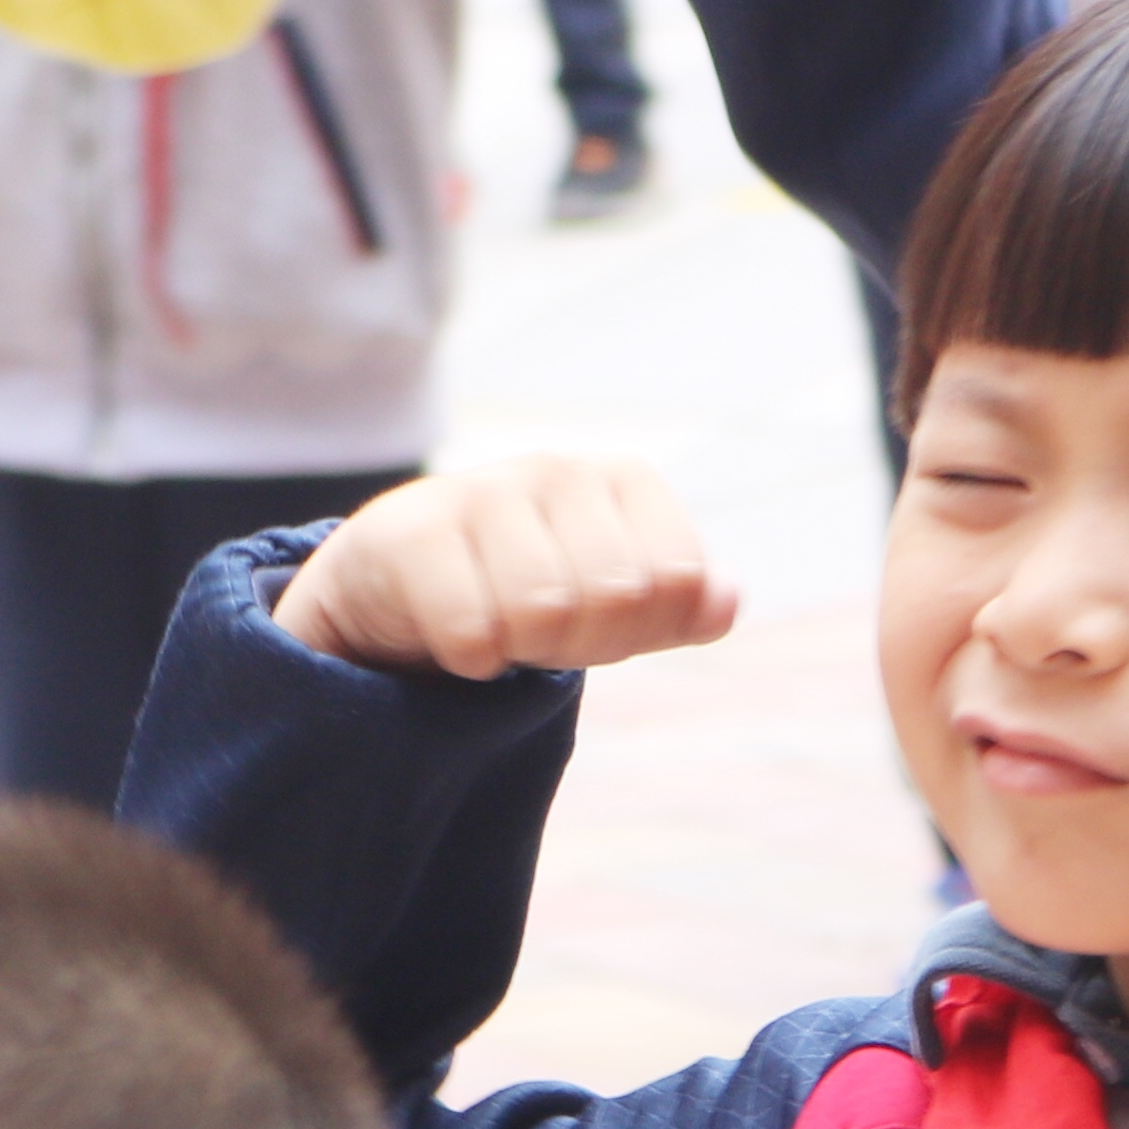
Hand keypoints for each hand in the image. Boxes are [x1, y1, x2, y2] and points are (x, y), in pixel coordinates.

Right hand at [272, 453, 739, 676]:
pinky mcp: (410, 530)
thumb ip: (683, 603)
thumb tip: (728, 602)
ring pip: (542, 612)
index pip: (678, 578)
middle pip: (614, 598)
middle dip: (580, 641)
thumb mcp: (617, 601)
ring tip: (497, 627)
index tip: (599, 618)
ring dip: (521, 649)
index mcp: (623, 478)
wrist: (400, 586)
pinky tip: (454, 635)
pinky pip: (471, 630)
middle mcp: (558, 470)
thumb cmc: (527, 589)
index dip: (643, 626)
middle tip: (540, 631)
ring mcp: (482, 490)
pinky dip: (468, 658)